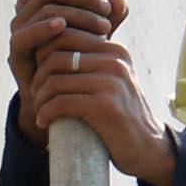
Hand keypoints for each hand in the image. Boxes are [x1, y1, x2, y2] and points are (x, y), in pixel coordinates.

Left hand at [9, 0, 176, 185]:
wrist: (149, 149)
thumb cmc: (122, 116)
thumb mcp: (112, 80)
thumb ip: (92, 62)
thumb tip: (50, 45)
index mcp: (115, 50)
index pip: (66, 35)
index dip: (44, 55)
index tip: (41, 77)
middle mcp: (115, 62)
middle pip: (56, 57)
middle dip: (38, 76)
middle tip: (36, 94)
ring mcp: (111, 83)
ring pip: (55, 80)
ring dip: (40, 98)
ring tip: (39, 110)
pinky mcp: (105, 106)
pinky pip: (60, 103)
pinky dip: (45, 113)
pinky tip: (43, 121)